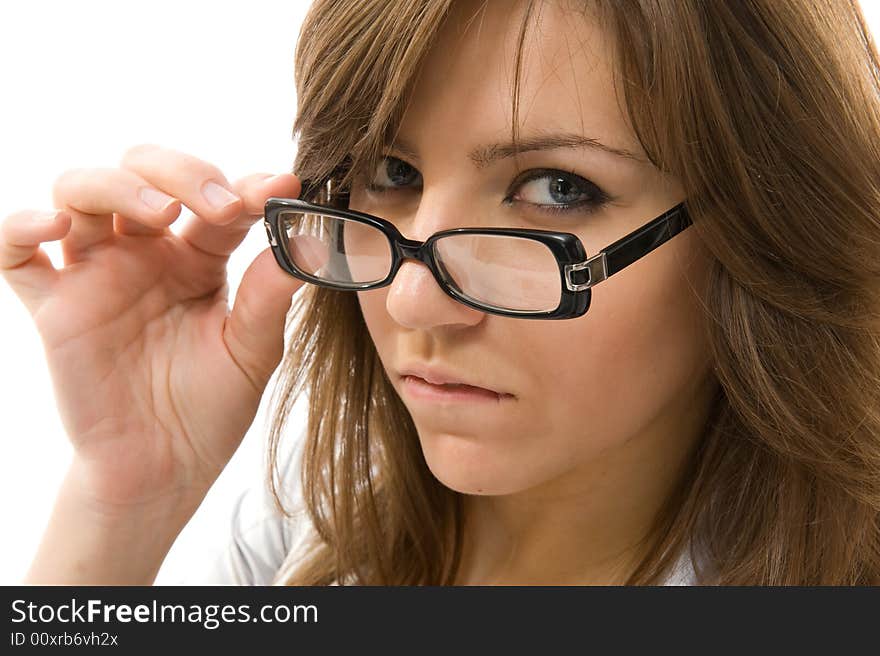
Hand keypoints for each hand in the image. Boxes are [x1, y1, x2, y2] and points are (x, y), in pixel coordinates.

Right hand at [0, 144, 303, 515]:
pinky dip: (21, 227)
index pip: (217, 203)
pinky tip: (57, 227)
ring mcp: (96, 275)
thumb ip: (269, 298)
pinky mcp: (54, 307)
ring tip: (162, 214)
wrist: (164, 468)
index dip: (248, 188)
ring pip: (82, 192)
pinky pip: (14, 253)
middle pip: (145, 172)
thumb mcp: (252, 353)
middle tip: (221, 205)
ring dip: (118, 185)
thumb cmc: (210, 408)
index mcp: (197, 260)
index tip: (283, 187)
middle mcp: (145, 255)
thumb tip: (303, 242)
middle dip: (183, 173)